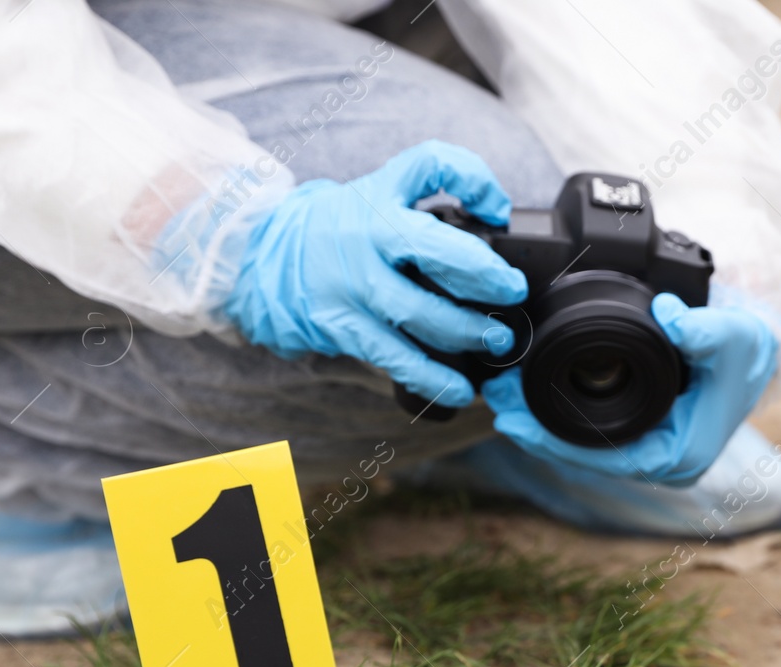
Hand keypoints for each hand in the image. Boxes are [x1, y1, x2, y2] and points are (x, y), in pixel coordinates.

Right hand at [224, 140, 527, 406]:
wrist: (267, 260)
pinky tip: (459, 388)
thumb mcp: (378, 192)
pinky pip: (395, 356)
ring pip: (417, 310)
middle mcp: (366, 236)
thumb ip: (432, 193)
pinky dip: (431, 376)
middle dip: (481, 271)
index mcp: (380, 195)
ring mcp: (354, 285)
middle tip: (513, 288)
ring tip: (497, 339)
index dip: (472, 181)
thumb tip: (495, 212)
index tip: (498, 211)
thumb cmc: (341, 227)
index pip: (429, 165)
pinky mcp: (345, 327)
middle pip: (431, 247)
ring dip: (465, 330)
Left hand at [483, 293, 777, 485]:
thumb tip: (669, 317)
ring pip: (582, 445)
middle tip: (494, 402)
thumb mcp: (732, 337)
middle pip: (584, 456)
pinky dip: (556, 415)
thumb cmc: (746, 350)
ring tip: (499, 398)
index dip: (554, 443)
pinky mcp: (637, 432)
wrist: (756, 351)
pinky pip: (588, 431)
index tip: (514, 422)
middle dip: (535, 432)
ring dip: (539, 424)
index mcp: (678, 456)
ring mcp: (647, 449)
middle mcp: (660, 462)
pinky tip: (527, 395)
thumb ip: (704, 330)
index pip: (604, 459)